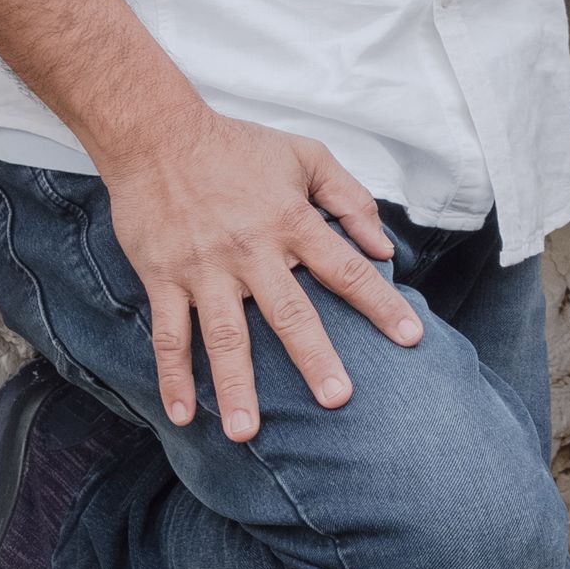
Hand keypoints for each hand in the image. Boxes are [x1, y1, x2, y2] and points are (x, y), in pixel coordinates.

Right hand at [95, 108, 420, 437]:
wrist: (158, 136)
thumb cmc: (238, 147)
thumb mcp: (307, 157)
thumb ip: (351, 200)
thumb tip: (384, 248)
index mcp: (292, 221)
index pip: (347, 270)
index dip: (381, 305)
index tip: (411, 338)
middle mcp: (251, 251)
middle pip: (289, 313)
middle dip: (314, 358)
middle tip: (337, 399)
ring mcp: (204, 269)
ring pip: (223, 337)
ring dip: (235, 386)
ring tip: (247, 432)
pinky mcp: (164, 279)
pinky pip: (168, 336)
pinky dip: (173, 377)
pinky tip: (182, 414)